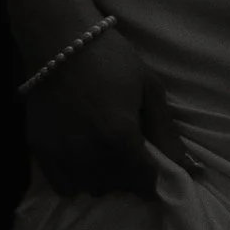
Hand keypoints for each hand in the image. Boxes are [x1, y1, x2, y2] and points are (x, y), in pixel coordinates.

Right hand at [21, 20, 156, 193]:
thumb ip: (166, 133)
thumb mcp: (149, 89)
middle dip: (130, 177)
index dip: (155, 180)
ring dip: (104, 179)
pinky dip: (77, 179)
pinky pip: (63, 185)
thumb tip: (189, 168)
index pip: (144, 182)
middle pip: (118, 187)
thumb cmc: (111, 59)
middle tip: (132, 155)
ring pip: (91, 188)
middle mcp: (90, 154)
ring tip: (107, 155)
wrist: (60, 41)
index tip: (156, 171)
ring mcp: (62, 155)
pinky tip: (83, 158)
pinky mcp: (40, 150)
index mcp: (120, 139)